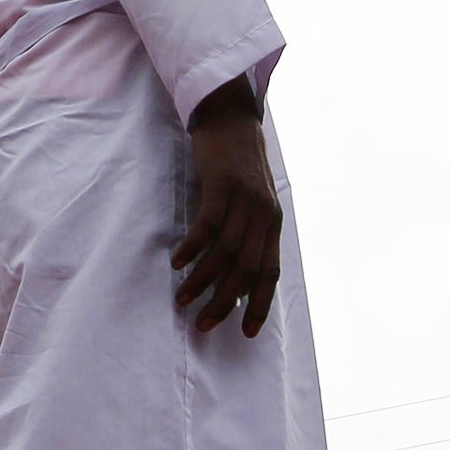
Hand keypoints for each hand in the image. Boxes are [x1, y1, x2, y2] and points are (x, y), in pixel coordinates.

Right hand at [172, 76, 279, 336]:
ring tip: (182, 297)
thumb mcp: (250, 201)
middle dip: (224, 301)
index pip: (269, 273)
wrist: (230, 117)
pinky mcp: (222, 185)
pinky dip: (193, 247)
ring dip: (202, 279)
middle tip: (202, 323)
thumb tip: (234, 272)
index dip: (257, 304)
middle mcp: (263, 214)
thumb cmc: (236, 163)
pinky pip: (207, 225)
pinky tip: (177, 261)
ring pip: (226, 252)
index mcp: (272, 223)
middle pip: (246, 269)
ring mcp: (244, 199)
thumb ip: (247, 232)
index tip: (244, 332)